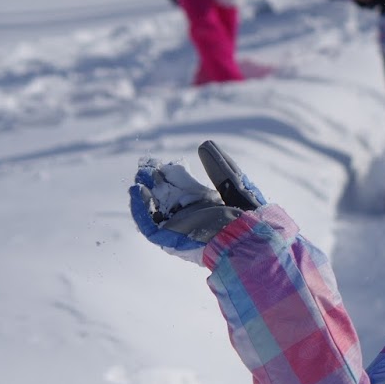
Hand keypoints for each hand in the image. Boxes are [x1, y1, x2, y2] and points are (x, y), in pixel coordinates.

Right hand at [129, 140, 265, 265]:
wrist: (248, 237)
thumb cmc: (247, 215)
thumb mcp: (233, 183)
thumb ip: (219, 166)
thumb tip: (204, 144)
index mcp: (206, 205)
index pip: (182, 188)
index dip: (170, 174)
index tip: (162, 162)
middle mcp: (191, 217)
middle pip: (165, 197)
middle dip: (154, 181)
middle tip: (145, 165)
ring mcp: (179, 228)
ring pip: (154, 210)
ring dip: (144, 193)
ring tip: (140, 175)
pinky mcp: (169, 239)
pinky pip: (148, 225)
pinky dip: (140, 209)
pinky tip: (136, 190)